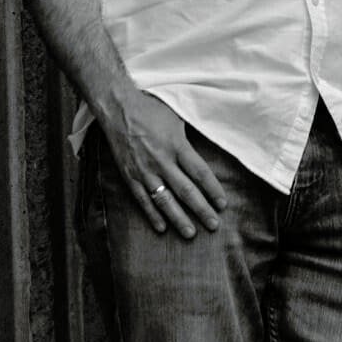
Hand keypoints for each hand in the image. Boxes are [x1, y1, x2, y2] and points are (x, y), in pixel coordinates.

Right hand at [99, 92, 227, 238]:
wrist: (118, 108)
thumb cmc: (150, 109)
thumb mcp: (176, 117)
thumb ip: (188, 139)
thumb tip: (206, 150)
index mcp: (176, 144)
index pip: (200, 172)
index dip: (213, 190)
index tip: (222, 204)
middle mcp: (162, 160)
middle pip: (186, 190)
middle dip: (201, 210)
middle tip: (213, 225)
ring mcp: (144, 170)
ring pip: (164, 200)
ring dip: (179, 218)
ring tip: (191, 233)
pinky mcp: (130, 175)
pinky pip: (142, 199)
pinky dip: (152, 214)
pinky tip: (162, 227)